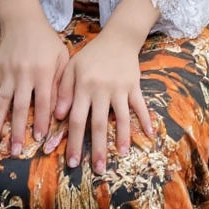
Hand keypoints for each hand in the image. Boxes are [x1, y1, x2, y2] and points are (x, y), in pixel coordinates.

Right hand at [0, 15, 68, 153]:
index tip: (39, 139)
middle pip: (20, 106)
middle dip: (18, 130)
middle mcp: (24, 74)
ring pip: (1, 101)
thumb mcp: (62, 57)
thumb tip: (61, 111)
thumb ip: (63, 83)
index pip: (43, 101)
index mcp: (43, 71)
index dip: (41, 121)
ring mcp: (7, 72)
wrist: (24, 20)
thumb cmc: (47, 41)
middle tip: (16, 151)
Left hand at [52, 29, 153, 175]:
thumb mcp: (72, 67)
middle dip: (97, 149)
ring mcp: (119, 88)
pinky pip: (140, 105)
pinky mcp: (134, 86)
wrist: (117, 38)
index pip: (76, 119)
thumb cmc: (91, 55)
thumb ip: (63, 90)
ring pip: (121, 118)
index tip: (71, 162)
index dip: (73, 141)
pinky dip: (145, 119)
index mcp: (83, 86)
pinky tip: (149, 134)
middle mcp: (101, 89)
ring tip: (119, 156)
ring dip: (121, 138)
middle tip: (97, 170)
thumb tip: (59, 116)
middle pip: (98, 124)